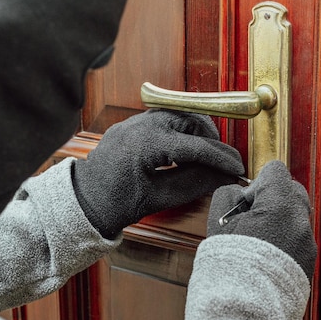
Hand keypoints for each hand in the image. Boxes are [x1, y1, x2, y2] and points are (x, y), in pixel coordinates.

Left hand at [72, 109, 243, 238]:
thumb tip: (224, 176)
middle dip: (210, 139)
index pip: (196, 145)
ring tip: (203, 156)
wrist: (83, 202)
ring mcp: (134, 122)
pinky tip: (183, 152)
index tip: (237, 167)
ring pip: (178, 115)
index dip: (221, 158)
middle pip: (190, 120)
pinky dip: (179, 132)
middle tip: (221, 161)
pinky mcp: (131, 125)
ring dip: (196, 132)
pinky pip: (163, 120)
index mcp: (148, 143)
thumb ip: (195, 183)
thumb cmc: (115, 204)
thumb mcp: (160, 198)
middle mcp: (141, 124)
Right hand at [207, 160, 316, 280]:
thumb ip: (228, 195)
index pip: (276, 170)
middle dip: (272, 197)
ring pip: (296, 216)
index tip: (246, 201)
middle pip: (292, 190)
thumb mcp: (219, 221)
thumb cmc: (230, 264)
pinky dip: (285, 240)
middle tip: (252, 217)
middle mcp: (300, 221)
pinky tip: (266, 255)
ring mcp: (307, 242)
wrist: (243, 306)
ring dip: (279, 219)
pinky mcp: (309, 260)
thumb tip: (240, 193)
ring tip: (258, 239)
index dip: (257, 182)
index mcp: (279, 205)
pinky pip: (298, 238)